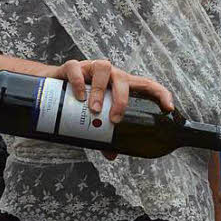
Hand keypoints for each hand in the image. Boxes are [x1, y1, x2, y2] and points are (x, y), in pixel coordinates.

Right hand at [54, 58, 174, 122]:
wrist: (52, 87)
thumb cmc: (81, 101)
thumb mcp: (94, 117)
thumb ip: (104, 134)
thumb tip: (112, 154)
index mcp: (120, 85)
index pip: (147, 85)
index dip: (161, 94)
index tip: (169, 108)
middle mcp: (109, 74)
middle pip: (123, 78)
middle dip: (122, 99)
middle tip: (114, 120)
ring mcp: (91, 67)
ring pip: (103, 68)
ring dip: (100, 91)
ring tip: (94, 111)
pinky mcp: (72, 67)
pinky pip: (77, 69)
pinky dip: (79, 82)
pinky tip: (78, 96)